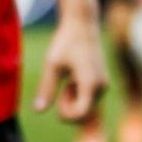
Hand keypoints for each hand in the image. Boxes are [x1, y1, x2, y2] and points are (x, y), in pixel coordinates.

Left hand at [33, 8, 107, 122]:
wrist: (82, 25)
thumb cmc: (66, 42)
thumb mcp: (52, 64)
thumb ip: (46, 88)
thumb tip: (38, 111)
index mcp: (90, 84)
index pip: (81, 114)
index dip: (67, 115)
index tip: (57, 102)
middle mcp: (101, 87)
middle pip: (84, 114)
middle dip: (69, 107)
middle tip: (63, 86)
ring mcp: (103, 85)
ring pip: (86, 107)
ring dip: (73, 100)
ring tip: (68, 79)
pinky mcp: (102, 83)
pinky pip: (89, 99)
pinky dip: (78, 95)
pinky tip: (74, 78)